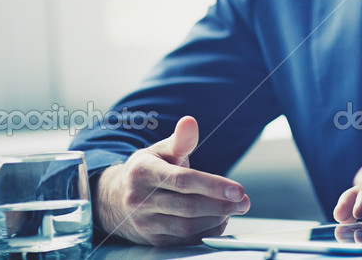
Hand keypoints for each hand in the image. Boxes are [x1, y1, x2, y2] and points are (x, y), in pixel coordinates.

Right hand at [94, 116, 250, 245]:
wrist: (117, 198)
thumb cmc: (149, 169)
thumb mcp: (161, 150)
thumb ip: (180, 139)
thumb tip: (190, 121)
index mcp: (143, 172)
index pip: (182, 180)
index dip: (212, 185)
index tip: (238, 189)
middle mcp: (139, 199)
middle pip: (187, 207)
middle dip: (221, 205)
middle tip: (244, 201)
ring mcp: (144, 222)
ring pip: (186, 227)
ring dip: (216, 219)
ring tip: (234, 209)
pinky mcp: (152, 240)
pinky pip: (183, 241)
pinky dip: (206, 232)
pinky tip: (220, 220)